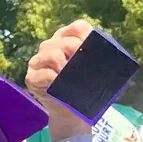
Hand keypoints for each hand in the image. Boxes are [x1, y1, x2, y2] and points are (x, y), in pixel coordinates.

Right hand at [25, 20, 95, 141]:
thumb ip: (100, 60)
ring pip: (53, 54)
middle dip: (79, 53)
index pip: (78, 27)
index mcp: (67, 39)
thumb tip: (111, 57)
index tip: (96, 50)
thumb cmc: (84, 89)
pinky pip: (44, 74)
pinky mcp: (31, 77)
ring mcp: (39, 60)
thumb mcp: (94, 73)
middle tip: (86, 68)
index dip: (88, 36)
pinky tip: (60, 85)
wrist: (71, 114)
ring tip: (72, 78)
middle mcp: (51, 45)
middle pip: (67, 41)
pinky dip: (54, 79)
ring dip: (66, 67)